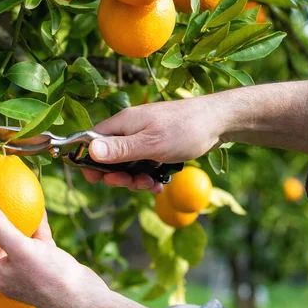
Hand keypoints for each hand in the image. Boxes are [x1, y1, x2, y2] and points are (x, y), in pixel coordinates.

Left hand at [0, 202, 158, 307]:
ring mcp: (26, 267)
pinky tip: (38, 205)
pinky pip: (35, 239)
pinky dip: (35, 224)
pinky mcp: (45, 262)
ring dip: (10, 221)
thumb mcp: (22, 250)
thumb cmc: (50, 278)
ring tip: (8, 199)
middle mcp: (6, 271)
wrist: (84, 298)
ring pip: (12, 240)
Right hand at [83, 95, 224, 191]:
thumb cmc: (184, 129)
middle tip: (132, 183)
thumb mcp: (150, 144)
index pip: (92, 141)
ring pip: (128, 165)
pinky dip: (149, 177)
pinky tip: (160, 184)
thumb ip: (120, 149)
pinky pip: (144, 165)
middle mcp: (130, 129)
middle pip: (110, 157)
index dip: (89, 161)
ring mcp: (144, 138)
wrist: (218, 122)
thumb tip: (90, 151)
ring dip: (137, 179)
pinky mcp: (157, 146)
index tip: (95, 179)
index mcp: (123, 123)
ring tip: (152, 184)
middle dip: (119, 175)